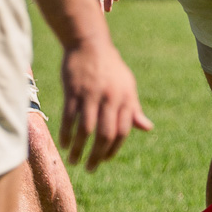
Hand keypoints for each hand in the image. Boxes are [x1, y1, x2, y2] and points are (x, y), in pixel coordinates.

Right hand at [60, 39, 151, 169]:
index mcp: (125, 99)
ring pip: (85, 130)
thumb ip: (134, 109)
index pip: (122, 131)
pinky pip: (69, 118)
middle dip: (97, 155)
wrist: (90, 43)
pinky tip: (63, 143)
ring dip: (79, 149)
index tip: (105, 159)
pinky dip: (66, 133)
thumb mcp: (127, 86)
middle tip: (90, 168)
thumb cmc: (111, 67)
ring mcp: (91, 95)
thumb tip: (147, 128)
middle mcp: (110, 98)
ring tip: (74, 160)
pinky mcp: (73, 91)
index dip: (113, 149)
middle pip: (104, 134)